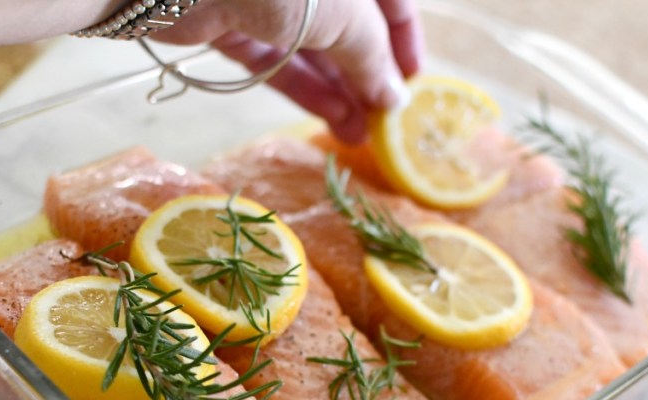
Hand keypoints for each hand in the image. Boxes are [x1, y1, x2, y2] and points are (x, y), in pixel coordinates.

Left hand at [153, 0, 423, 142]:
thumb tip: (395, 97)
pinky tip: (333, 119)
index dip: (404, 39)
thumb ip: (372, 57)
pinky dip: (303, 89)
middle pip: (348, 26)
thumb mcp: (346, 16)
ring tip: (361, 135)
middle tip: (384, 121)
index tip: (415, 82)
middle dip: (367, 74)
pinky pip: (276, 61)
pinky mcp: (232, 24)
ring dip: (339, 91)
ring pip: (311, 48)